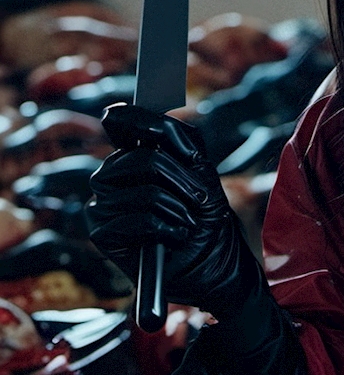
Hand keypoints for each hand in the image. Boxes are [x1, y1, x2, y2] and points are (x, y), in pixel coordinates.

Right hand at [86, 102, 262, 321]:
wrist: (211, 265)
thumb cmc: (205, 216)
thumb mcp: (202, 171)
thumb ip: (182, 140)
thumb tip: (157, 120)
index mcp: (134, 153)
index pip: (123, 120)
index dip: (136, 115)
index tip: (150, 109)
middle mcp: (112, 175)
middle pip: (141, 158)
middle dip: (180, 178)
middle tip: (200, 199)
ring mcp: (103, 203)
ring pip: (142, 191)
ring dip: (176, 208)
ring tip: (188, 221)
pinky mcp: (101, 232)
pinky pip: (135, 219)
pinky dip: (166, 229)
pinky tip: (176, 237)